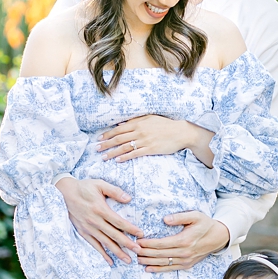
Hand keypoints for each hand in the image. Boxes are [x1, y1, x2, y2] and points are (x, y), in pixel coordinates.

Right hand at [55, 176, 143, 264]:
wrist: (64, 193)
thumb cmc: (84, 187)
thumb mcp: (100, 184)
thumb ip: (114, 191)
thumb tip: (129, 198)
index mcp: (101, 209)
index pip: (119, 222)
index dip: (131, 229)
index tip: (140, 234)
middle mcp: (95, 221)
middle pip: (114, 235)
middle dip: (127, 244)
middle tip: (138, 251)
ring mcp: (89, 228)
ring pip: (106, 243)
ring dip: (117, 252)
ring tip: (128, 260)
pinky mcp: (83, 232)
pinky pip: (94, 245)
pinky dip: (102, 254)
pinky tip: (110, 261)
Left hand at [97, 115, 214, 166]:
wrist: (180, 132)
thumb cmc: (165, 124)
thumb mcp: (150, 118)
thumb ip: (136, 121)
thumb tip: (121, 124)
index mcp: (138, 123)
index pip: (119, 129)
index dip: (108, 134)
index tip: (100, 138)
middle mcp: (139, 131)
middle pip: (118, 138)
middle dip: (106, 144)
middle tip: (97, 149)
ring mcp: (144, 140)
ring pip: (124, 147)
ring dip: (113, 152)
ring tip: (104, 157)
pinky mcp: (150, 149)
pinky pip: (135, 154)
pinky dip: (125, 157)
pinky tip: (118, 160)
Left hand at [138, 212, 231, 271]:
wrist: (218, 237)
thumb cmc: (205, 224)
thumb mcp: (195, 215)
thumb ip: (180, 217)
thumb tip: (165, 219)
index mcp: (184, 240)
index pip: (161, 243)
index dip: (148, 243)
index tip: (137, 240)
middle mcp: (184, 252)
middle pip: (159, 254)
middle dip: (144, 252)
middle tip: (132, 250)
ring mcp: (186, 260)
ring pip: (163, 263)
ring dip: (149, 262)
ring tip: (137, 259)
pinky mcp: (187, 265)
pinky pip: (170, 268)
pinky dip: (158, 269)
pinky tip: (148, 269)